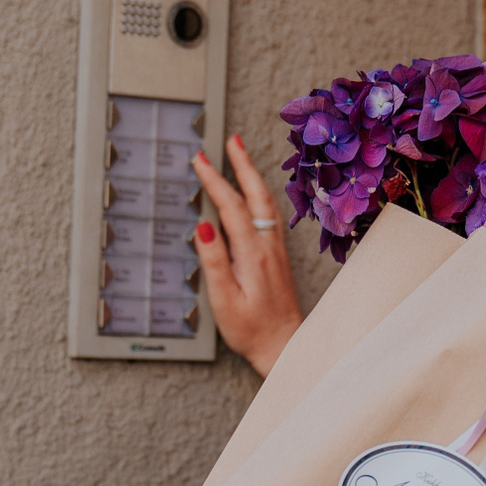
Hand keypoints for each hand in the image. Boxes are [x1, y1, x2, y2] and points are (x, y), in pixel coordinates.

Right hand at [192, 135, 303, 375]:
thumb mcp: (224, 299)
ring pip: (266, 201)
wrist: (285, 346)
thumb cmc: (251, 329)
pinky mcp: (278, 255)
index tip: (200, 159)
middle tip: (231, 139)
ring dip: (252, 175)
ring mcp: (277, 249)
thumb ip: (214, 261)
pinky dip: (259, 193)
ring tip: (240, 154)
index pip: (230, 207)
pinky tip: (254, 190)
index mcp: (253, 253)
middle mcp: (268, 246)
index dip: (215, 181)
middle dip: (242, 164)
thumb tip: (203, 227)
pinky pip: (270, 213)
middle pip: (255, 195)